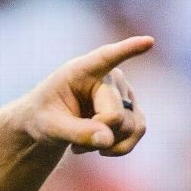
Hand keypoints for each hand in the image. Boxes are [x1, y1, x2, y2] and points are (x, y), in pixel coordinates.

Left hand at [15, 36, 152, 155]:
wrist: (49, 125)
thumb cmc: (43, 118)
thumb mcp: (48, 127)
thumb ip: (76, 132)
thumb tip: (107, 140)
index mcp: (80, 70)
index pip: (106, 57)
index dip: (127, 50)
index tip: (147, 41)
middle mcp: (109, 77)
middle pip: (115, 115)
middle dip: (96, 134)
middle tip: (72, 141)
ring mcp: (124, 92)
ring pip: (131, 125)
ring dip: (107, 144)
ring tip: (81, 144)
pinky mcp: (133, 109)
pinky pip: (138, 131)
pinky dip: (119, 147)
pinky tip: (100, 148)